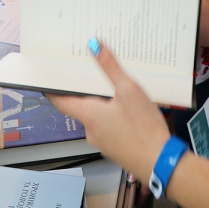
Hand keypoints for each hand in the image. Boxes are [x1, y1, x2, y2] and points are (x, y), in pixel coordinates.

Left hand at [50, 41, 169, 180]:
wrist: (160, 162)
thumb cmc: (143, 128)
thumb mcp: (129, 90)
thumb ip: (111, 67)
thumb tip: (95, 45)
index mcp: (89, 115)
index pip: (62, 102)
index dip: (54, 92)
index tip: (48, 83)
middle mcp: (91, 131)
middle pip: (82, 109)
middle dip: (86, 95)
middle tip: (92, 78)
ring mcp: (103, 143)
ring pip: (97, 119)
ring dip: (102, 107)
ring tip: (116, 93)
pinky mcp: (116, 149)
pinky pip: (109, 129)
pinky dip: (113, 119)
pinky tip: (129, 113)